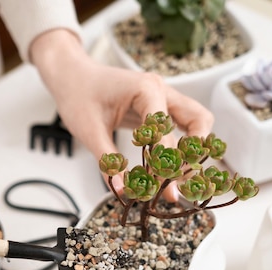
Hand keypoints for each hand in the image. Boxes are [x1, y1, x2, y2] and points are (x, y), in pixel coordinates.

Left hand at [30, 29, 213, 201]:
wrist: (72, 77)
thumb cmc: (78, 95)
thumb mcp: (89, 131)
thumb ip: (108, 161)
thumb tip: (121, 190)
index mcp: (146, 90)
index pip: (165, 131)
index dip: (163, 161)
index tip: (155, 186)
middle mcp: (162, 91)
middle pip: (199, 121)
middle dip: (192, 154)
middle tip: (178, 184)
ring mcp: (164, 98)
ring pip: (197, 123)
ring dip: (192, 151)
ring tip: (178, 180)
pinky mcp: (160, 108)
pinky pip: (182, 126)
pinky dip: (182, 147)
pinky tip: (173, 168)